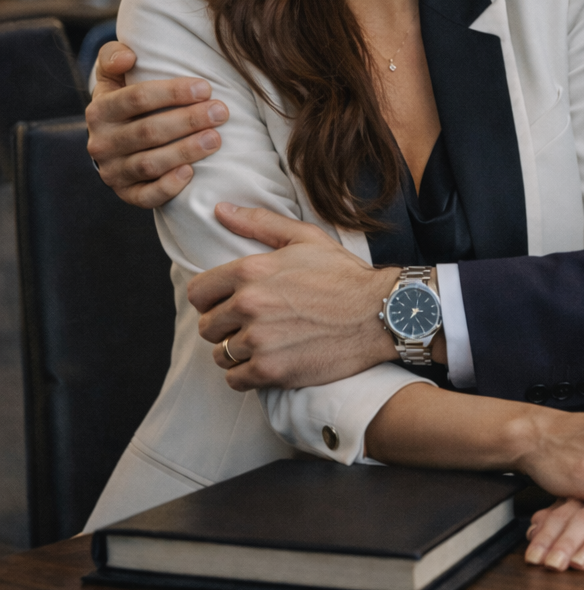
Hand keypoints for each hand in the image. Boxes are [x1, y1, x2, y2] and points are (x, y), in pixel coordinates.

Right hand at [86, 41, 228, 207]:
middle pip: (147, 131)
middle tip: (220, 112)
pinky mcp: (126, 194)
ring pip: (149, 164)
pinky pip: (146, 196)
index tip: (205, 88)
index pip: (136, 99)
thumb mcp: (113, 75)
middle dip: (188, 121)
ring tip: (215, 139)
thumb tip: (129, 56)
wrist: (113, 142)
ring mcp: (113, 172)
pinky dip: (168, 186)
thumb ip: (113, 56)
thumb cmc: (124, 102)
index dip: (172, 93)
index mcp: (99, 111)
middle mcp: (101, 143)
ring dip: (184, 151)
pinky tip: (191, 173)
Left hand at [192, 203, 401, 389]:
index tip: (226, 303)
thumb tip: (220, 209)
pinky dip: (246, 375)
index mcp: (251, 271)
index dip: (210, 299)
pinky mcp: (272, 370)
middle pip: (207, 326)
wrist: (380, 313)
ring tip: (260, 345)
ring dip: (235, 352)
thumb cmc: (344, 275)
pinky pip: (235, 380)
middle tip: (248, 325)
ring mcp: (259, 340)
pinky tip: (266, 363)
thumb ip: (259, 222)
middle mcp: (249, 305)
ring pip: (221, 354)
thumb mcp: (305, 238)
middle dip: (224, 326)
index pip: (198, 292)